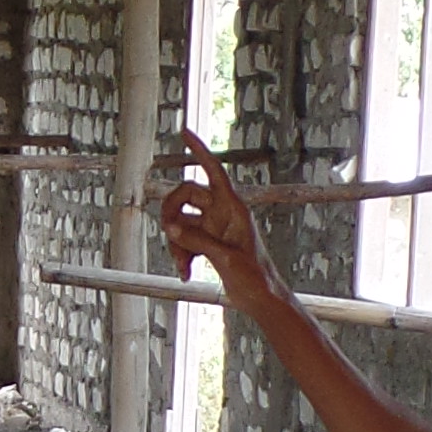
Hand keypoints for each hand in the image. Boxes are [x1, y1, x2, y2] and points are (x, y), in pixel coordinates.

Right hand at [153, 133, 269, 301]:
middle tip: (169, 235)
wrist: (262, 298)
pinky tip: (185, 272)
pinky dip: (181, 254)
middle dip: (172, 215)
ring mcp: (214, 227)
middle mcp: (222, 212)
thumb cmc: (256, 277)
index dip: (199, 150)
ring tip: (182, 266)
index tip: (184, 132)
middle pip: (186, 195)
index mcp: (233, 207)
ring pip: (182, 221)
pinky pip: (185, 239)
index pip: (213, 170)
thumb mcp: (227, 259)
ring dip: (176, 242)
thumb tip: (171, 227)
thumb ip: (198, 240)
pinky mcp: (209, 243)